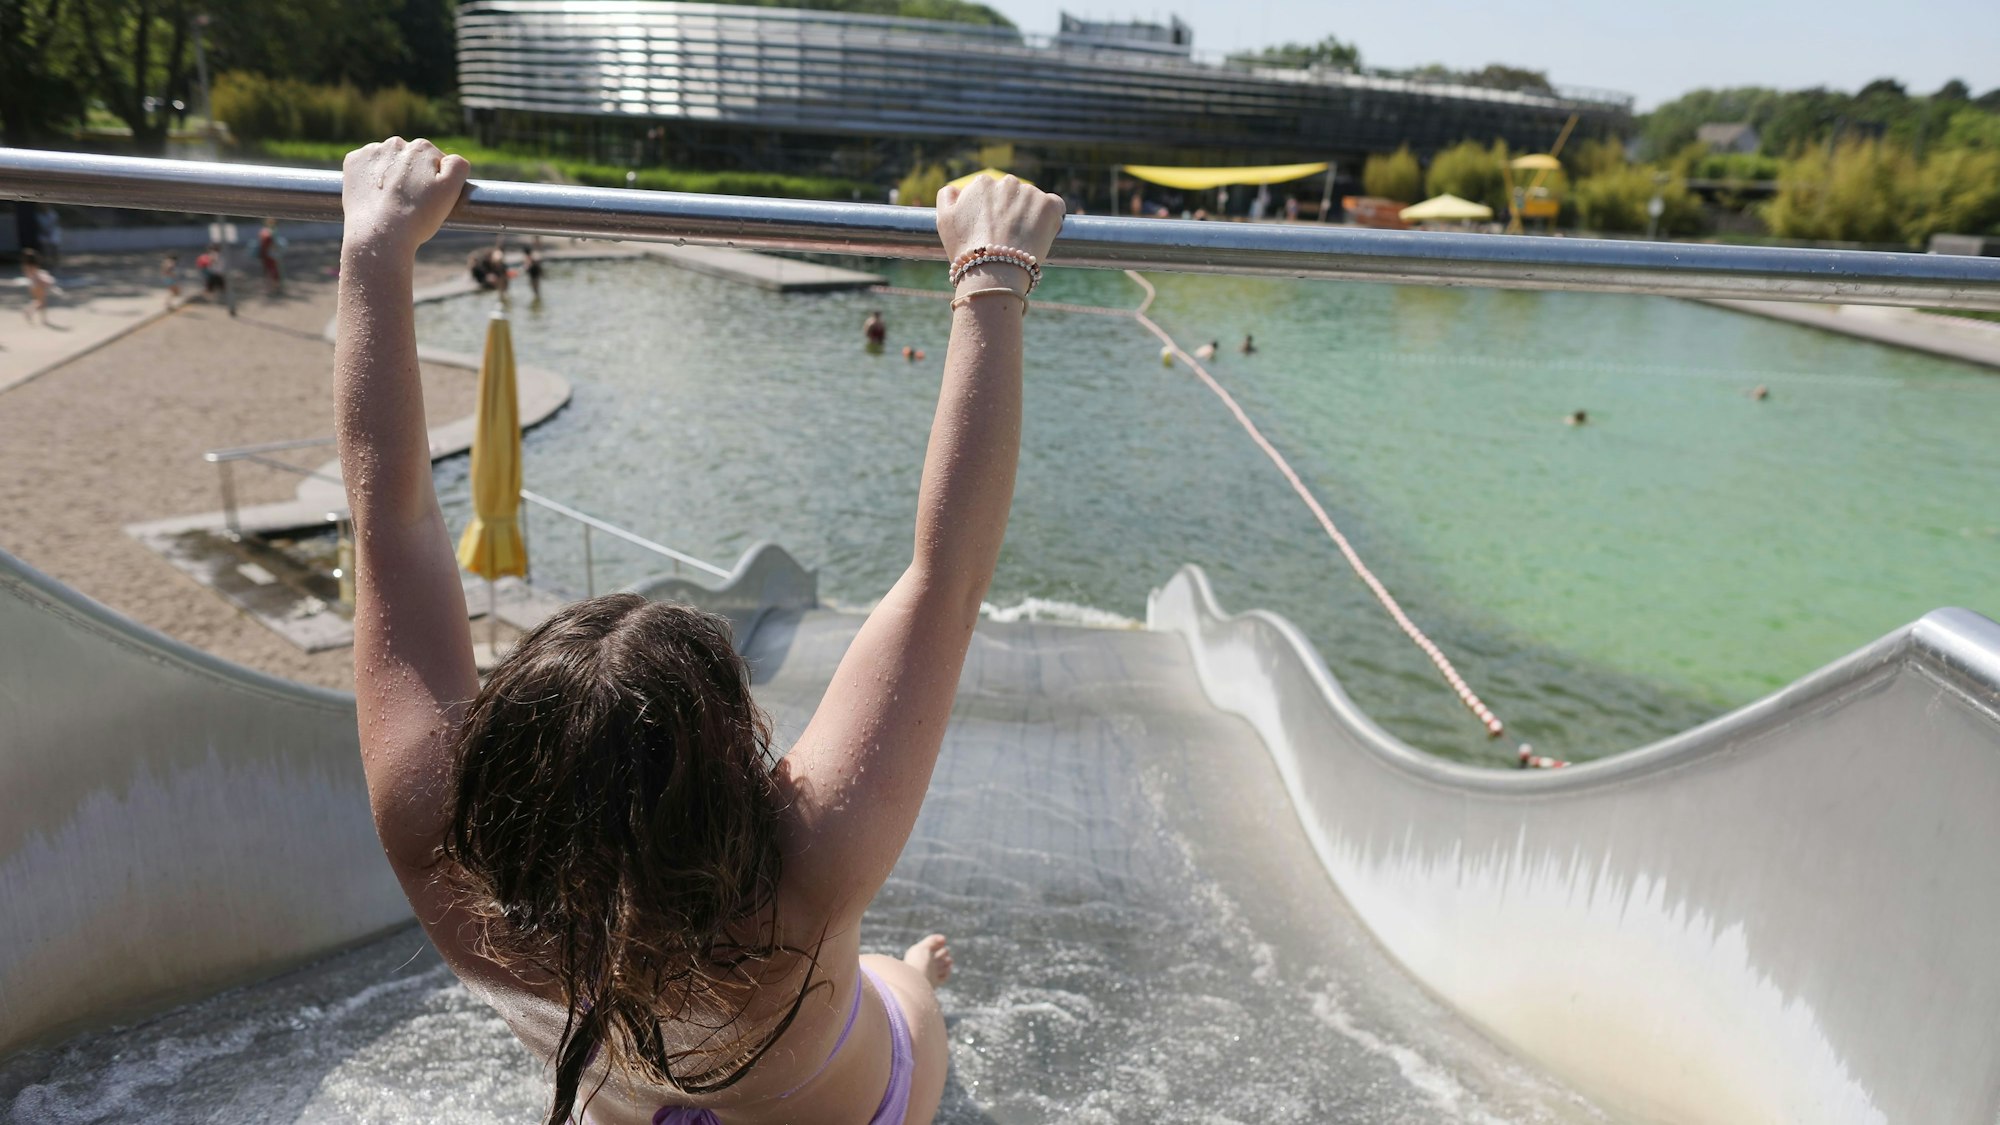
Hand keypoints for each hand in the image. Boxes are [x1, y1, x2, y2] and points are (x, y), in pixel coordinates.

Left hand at [341, 138, 469, 260]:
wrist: (378, 236)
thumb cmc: (418, 218)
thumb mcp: (451, 191)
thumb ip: (458, 165)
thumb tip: (448, 157)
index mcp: (423, 147)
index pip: (435, 161)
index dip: (435, 182)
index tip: (428, 199)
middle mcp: (396, 143)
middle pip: (410, 158)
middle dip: (412, 175)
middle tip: (410, 202)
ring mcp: (371, 151)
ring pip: (388, 161)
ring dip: (391, 174)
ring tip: (391, 201)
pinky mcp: (353, 162)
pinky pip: (366, 165)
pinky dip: (370, 177)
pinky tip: (374, 195)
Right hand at [936, 176, 1063, 284]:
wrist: (993, 272)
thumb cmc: (966, 250)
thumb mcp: (944, 221)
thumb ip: (947, 197)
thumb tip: (957, 189)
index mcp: (981, 183)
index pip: (992, 194)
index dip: (994, 213)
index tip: (994, 231)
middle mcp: (1006, 182)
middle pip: (1013, 195)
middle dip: (1013, 212)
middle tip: (1009, 238)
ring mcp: (1029, 192)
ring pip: (1034, 201)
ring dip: (1031, 216)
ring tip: (1024, 241)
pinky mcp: (1049, 205)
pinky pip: (1056, 206)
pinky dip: (1053, 218)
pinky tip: (1042, 234)